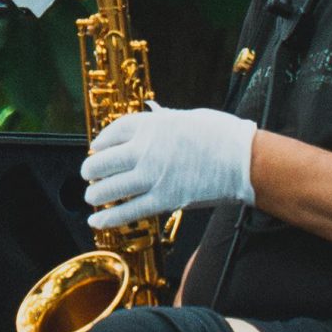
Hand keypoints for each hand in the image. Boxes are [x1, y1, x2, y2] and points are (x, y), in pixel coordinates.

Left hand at [83, 104, 256, 226]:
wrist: (243, 159)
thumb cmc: (221, 134)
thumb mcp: (188, 116)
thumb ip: (164, 118)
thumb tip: (152, 110)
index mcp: (151, 125)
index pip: (113, 132)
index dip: (101, 142)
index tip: (96, 148)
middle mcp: (146, 149)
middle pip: (105, 161)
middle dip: (92, 170)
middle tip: (88, 175)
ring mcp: (153, 175)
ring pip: (112, 188)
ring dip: (97, 195)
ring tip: (91, 197)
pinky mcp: (165, 199)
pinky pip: (130, 211)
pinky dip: (110, 218)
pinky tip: (98, 221)